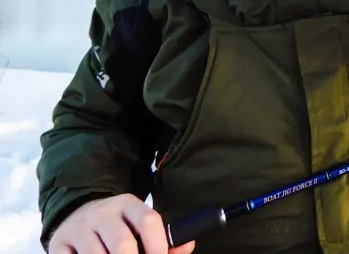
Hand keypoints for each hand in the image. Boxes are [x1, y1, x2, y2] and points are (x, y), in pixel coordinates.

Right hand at [47, 194, 195, 253]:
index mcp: (128, 205)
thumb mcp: (138, 225)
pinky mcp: (59, 244)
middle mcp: (103, 213)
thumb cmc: (117, 227)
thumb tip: (187, 246)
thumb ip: (163, 239)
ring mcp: (79, 228)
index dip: (158, 245)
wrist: (76, 215)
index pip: (148, 220)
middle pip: (122, 243)